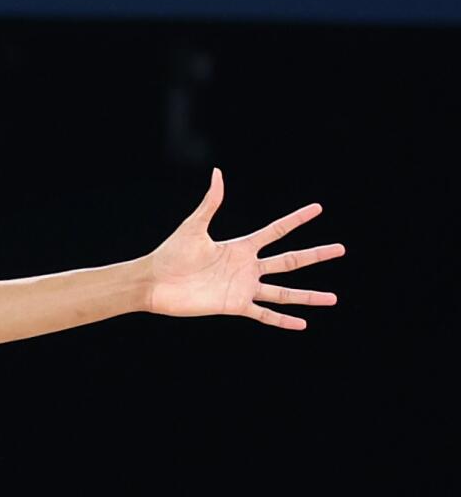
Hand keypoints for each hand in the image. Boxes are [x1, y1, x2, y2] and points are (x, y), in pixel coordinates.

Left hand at [146, 169, 344, 328]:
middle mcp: (246, 267)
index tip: (318, 209)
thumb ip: (210, 202)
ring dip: (308, 296)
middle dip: (315, 255)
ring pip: (284, 292)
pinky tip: (303, 323)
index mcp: (239, 246)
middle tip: (342, 249)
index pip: (275, 231)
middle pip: (289, 261)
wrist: (155, 283)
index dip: (296, 220)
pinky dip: (283, 320)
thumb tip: (218, 173)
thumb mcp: (194, 226)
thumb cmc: (171, 253)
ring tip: (333, 298)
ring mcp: (243, 287)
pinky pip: (264, 314)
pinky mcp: (235, 306)